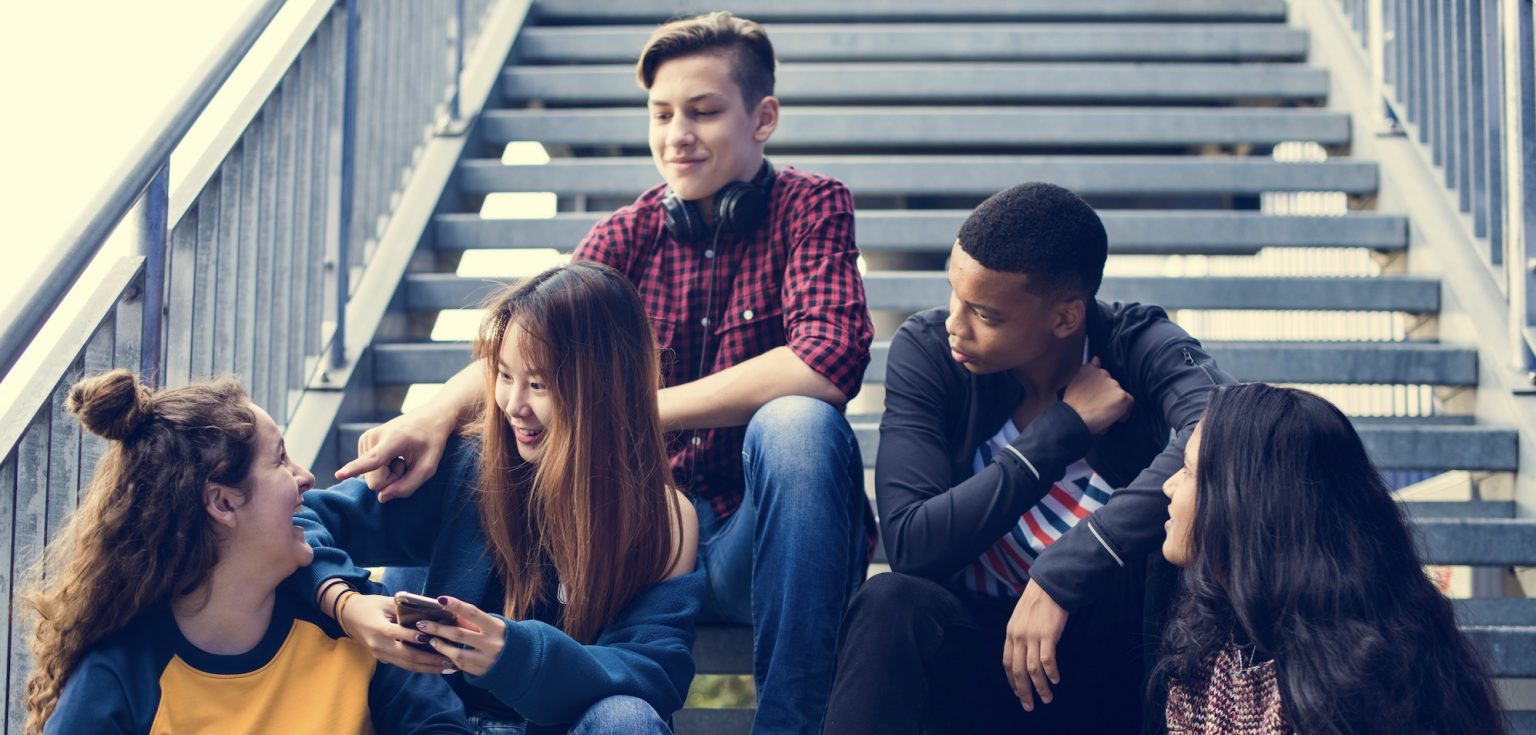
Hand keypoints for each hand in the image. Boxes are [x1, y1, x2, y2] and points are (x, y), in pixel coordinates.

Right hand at [335, 412, 451, 501]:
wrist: (429, 418)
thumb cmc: (431, 443)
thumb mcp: (428, 468)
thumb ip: (407, 486)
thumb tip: (381, 497)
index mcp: (393, 440)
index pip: (372, 460)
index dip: (355, 469)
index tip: (338, 475)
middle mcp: (373, 437)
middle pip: (374, 481)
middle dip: (391, 480)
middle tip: (405, 463)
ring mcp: (365, 438)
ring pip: (369, 477)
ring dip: (388, 473)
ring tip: (400, 457)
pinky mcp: (363, 441)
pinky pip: (368, 470)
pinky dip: (382, 468)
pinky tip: (393, 456)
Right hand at [340, 594, 457, 673]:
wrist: (348, 615)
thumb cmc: (370, 605)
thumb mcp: (387, 601)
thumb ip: (407, 606)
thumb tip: (434, 610)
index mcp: (377, 627)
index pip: (398, 634)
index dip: (415, 637)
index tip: (434, 639)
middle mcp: (377, 644)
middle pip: (406, 656)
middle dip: (430, 660)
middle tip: (450, 660)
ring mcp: (379, 654)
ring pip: (406, 665)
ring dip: (428, 668)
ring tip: (448, 667)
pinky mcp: (382, 658)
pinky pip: (403, 665)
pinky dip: (420, 667)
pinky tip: (435, 667)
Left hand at [416, 596, 506, 677]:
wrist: (522, 661)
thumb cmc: (502, 637)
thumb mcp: (493, 626)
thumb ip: (474, 621)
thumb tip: (450, 612)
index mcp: (496, 627)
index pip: (473, 613)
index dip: (456, 605)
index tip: (440, 600)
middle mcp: (492, 643)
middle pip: (459, 634)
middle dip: (438, 628)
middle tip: (422, 624)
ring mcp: (486, 659)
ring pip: (456, 653)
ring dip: (440, 645)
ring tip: (430, 639)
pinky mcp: (481, 671)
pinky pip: (460, 664)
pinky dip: (448, 657)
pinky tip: (441, 652)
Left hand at [1003, 581, 1069, 711]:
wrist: (1051, 584)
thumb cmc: (1038, 600)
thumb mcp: (1020, 617)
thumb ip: (1020, 634)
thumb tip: (1022, 652)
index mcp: (1010, 633)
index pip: (1006, 663)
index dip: (1011, 681)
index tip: (1017, 693)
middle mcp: (1018, 636)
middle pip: (1017, 671)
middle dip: (1023, 691)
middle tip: (1029, 706)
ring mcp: (1032, 636)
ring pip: (1032, 669)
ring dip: (1040, 687)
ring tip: (1047, 698)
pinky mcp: (1048, 634)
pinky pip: (1047, 660)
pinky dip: (1051, 673)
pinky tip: (1055, 680)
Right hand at [1061, 358, 1131, 434]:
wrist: (1074, 418)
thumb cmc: (1072, 406)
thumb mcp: (1074, 384)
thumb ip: (1086, 372)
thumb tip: (1096, 359)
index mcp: (1089, 369)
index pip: (1100, 372)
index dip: (1100, 386)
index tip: (1097, 395)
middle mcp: (1103, 372)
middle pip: (1111, 384)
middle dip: (1107, 395)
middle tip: (1099, 407)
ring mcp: (1113, 384)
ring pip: (1119, 393)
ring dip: (1115, 402)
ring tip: (1105, 414)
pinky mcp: (1121, 395)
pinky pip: (1129, 402)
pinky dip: (1125, 410)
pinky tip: (1117, 417)